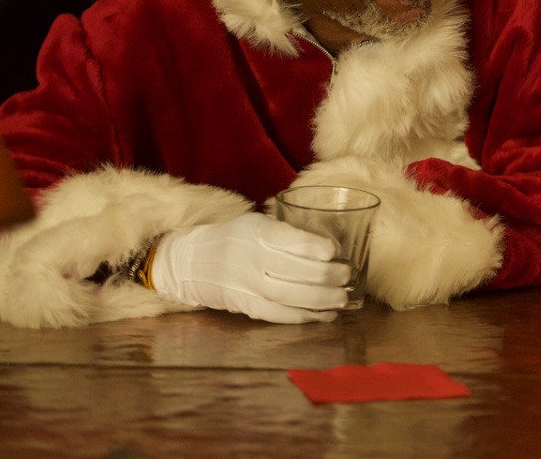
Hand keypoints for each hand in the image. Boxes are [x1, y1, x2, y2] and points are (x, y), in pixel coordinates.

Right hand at [151, 212, 348, 323]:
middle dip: (326, 275)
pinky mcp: (247, 307)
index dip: (313, 247)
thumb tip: (331, 246)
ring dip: (320, 299)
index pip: (287, 240)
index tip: (334, 251)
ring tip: (342, 298)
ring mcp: (248, 286)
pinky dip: (304, 317)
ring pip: (289, 296)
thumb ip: (287, 233)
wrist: (194, 262)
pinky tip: (325, 315)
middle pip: (293, 271)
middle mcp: (251, 259)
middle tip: (346, 275)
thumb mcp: (257, 223)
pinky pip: (279, 315)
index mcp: (256, 232)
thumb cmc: (236, 238)